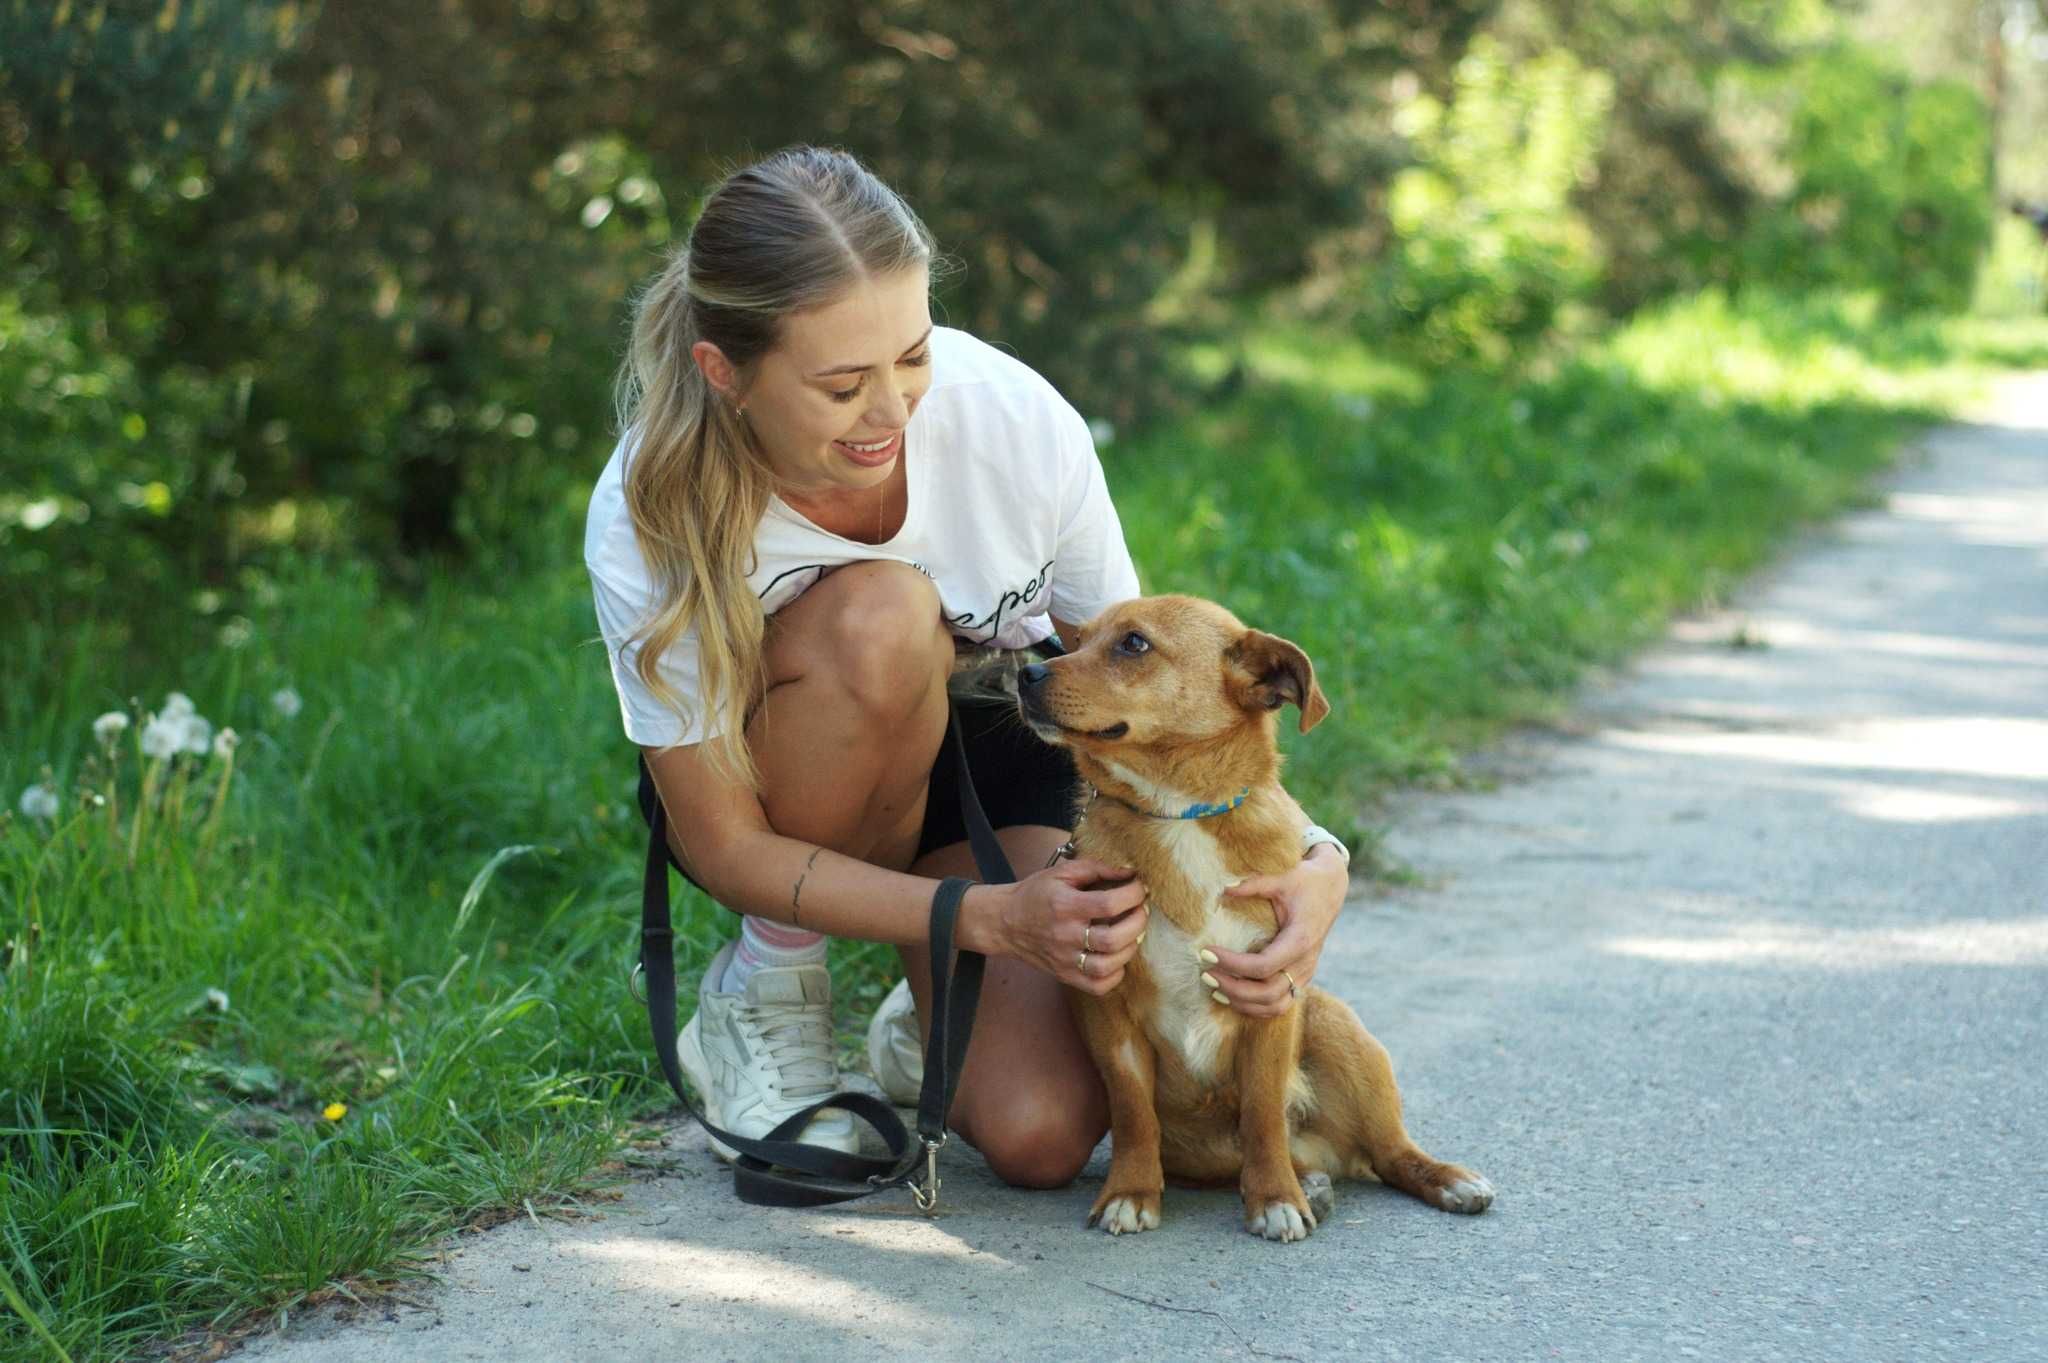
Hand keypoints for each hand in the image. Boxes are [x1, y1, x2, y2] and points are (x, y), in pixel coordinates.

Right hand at [977, 857, 1148, 994]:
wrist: (1004, 922)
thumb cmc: (1036, 894)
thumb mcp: (1061, 872)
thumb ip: (1096, 868)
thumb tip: (1129, 872)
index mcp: (1064, 906)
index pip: (1108, 904)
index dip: (1132, 895)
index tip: (1140, 888)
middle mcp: (1065, 935)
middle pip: (1112, 939)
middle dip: (1137, 923)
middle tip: (1141, 911)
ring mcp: (1064, 959)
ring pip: (1107, 966)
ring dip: (1129, 948)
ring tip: (1132, 934)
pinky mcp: (1064, 975)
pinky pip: (1098, 986)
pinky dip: (1115, 975)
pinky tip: (1117, 958)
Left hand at [1204, 845, 1349, 1016]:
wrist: (1331, 887)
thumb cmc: (1304, 881)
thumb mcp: (1281, 876)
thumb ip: (1253, 883)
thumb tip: (1223, 887)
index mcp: (1300, 939)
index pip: (1263, 966)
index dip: (1232, 964)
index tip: (1206, 952)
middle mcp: (1305, 962)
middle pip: (1268, 993)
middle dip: (1233, 988)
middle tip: (1205, 973)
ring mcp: (1305, 973)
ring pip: (1275, 1005)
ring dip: (1243, 1002)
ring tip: (1214, 987)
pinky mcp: (1301, 977)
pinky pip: (1280, 1003)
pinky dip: (1255, 1006)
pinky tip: (1230, 995)